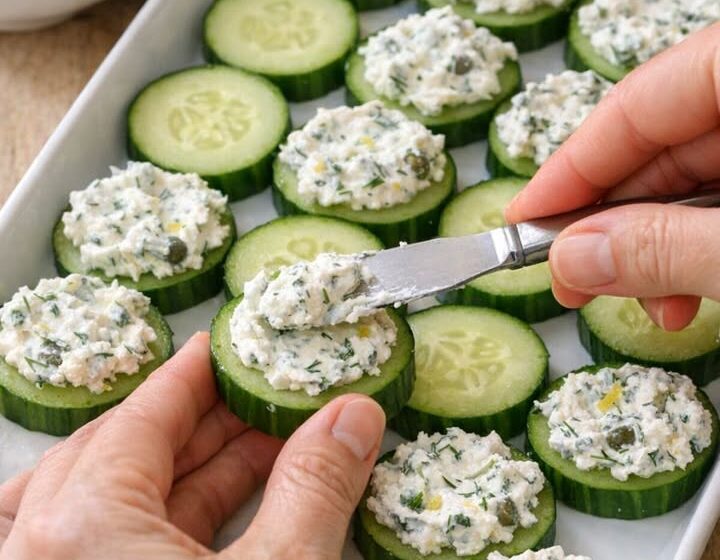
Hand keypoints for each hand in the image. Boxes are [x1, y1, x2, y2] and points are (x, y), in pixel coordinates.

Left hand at [0, 333, 385, 559]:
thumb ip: (316, 489)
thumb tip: (354, 415)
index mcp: (79, 531)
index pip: (145, 413)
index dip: (196, 370)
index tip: (226, 341)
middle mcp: (43, 551)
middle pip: (126, 449)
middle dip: (206, 419)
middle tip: (262, 395)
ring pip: (116, 500)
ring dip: (193, 470)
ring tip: (261, 449)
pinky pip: (106, 542)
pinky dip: (169, 517)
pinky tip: (219, 509)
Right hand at [506, 24, 719, 330]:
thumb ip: (667, 247)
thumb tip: (574, 258)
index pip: (633, 106)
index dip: (567, 172)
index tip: (517, 224)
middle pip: (657, 146)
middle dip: (611, 226)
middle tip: (572, 282)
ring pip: (692, 177)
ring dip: (655, 246)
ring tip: (651, 305)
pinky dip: (698, 245)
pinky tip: (689, 290)